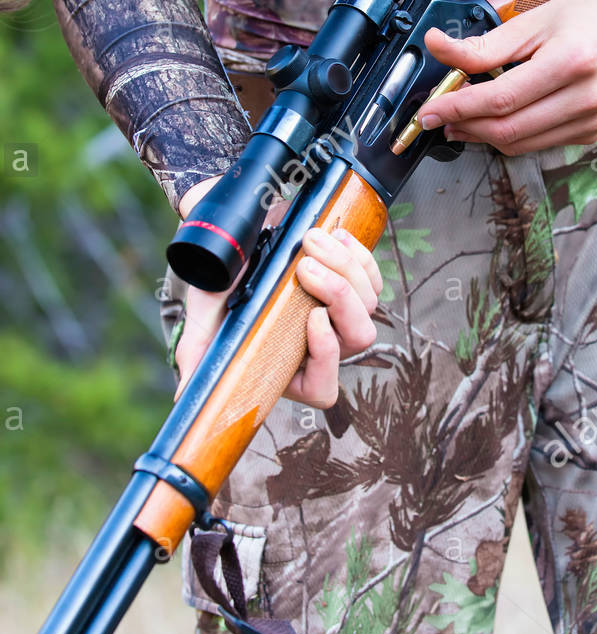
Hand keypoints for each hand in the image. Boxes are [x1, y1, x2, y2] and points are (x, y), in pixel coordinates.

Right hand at [174, 177, 382, 406]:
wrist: (236, 246)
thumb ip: (198, 356)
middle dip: (338, 297)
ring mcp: (342, 316)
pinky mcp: (355, 285)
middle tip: (304, 265)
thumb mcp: (204, 320)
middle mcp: (322, 347)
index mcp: (289, 369)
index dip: (327, 356)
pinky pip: (374, 278)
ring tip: (309, 240)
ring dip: (343, 267)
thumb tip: (186, 397)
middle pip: (359, 337)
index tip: (312, 317)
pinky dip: (358, 255)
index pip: (324, 387)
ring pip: (369, 303)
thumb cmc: (220, 290)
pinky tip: (333, 236)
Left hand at [418, 0, 596, 154]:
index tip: (429, 110)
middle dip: (465, 126)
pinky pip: (539, 143)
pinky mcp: (593, 132)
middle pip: (508, 129)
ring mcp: (592, 120)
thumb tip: (438, 48)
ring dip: (483, 135)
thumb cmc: (595, 12)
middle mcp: (586, 98)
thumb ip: (485, 44)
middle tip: (439, 116)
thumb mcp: (536, 20)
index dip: (457, 107)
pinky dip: (511, 135)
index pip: (500, 99)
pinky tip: (497, 118)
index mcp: (571, 62)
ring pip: (521, 143)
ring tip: (461, 119)